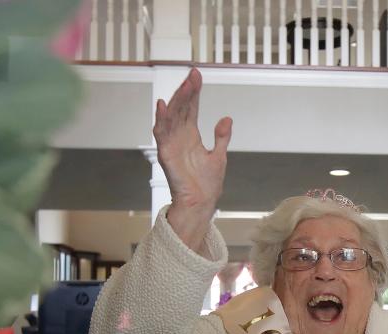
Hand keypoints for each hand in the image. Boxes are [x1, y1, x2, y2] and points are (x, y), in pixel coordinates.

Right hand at [153, 67, 232, 225]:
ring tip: (185, 85)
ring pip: (171, 116)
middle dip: (186, 91)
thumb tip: (226, 119)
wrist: (201, 204)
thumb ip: (221, 137)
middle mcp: (179, 136)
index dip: (194, 92)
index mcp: (191, 135)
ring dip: (177, 100)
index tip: (197, 75)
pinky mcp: (166, 153)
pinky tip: (163, 104)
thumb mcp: (219, 155)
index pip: (191, 108)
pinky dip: (161, 119)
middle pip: (181, 108)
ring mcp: (171, 144)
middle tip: (193, 75)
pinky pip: (161, 133)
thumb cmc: (207, 184)